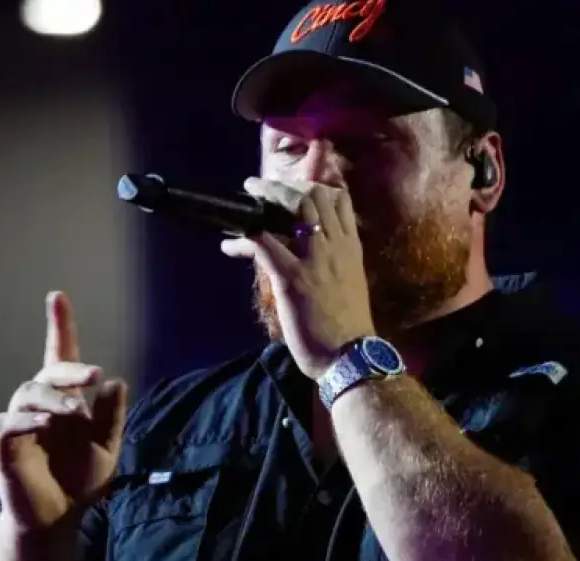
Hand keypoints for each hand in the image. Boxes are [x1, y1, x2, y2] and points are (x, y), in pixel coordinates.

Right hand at [0, 291, 128, 531]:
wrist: (58, 518)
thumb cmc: (80, 479)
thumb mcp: (106, 448)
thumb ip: (112, 417)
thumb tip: (116, 381)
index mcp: (66, 400)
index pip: (60, 356)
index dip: (60, 326)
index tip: (57, 296)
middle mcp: (40, 405)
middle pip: (49, 373)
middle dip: (70, 371)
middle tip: (93, 376)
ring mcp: (19, 423)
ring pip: (28, 393)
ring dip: (54, 398)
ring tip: (76, 412)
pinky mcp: (3, 445)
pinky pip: (8, 423)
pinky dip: (26, 420)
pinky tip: (45, 424)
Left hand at [221, 177, 375, 378]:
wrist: (351, 356)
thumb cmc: (349, 327)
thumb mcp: (351, 282)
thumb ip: (337, 260)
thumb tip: (316, 252)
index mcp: (351, 247)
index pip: (340, 199)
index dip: (315, 186)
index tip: (294, 188)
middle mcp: (336, 245)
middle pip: (313, 194)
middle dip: (284, 185)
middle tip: (260, 187)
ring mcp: (315, 259)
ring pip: (292, 207)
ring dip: (264, 198)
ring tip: (244, 198)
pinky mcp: (292, 278)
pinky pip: (264, 244)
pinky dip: (243, 239)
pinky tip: (228, 245)